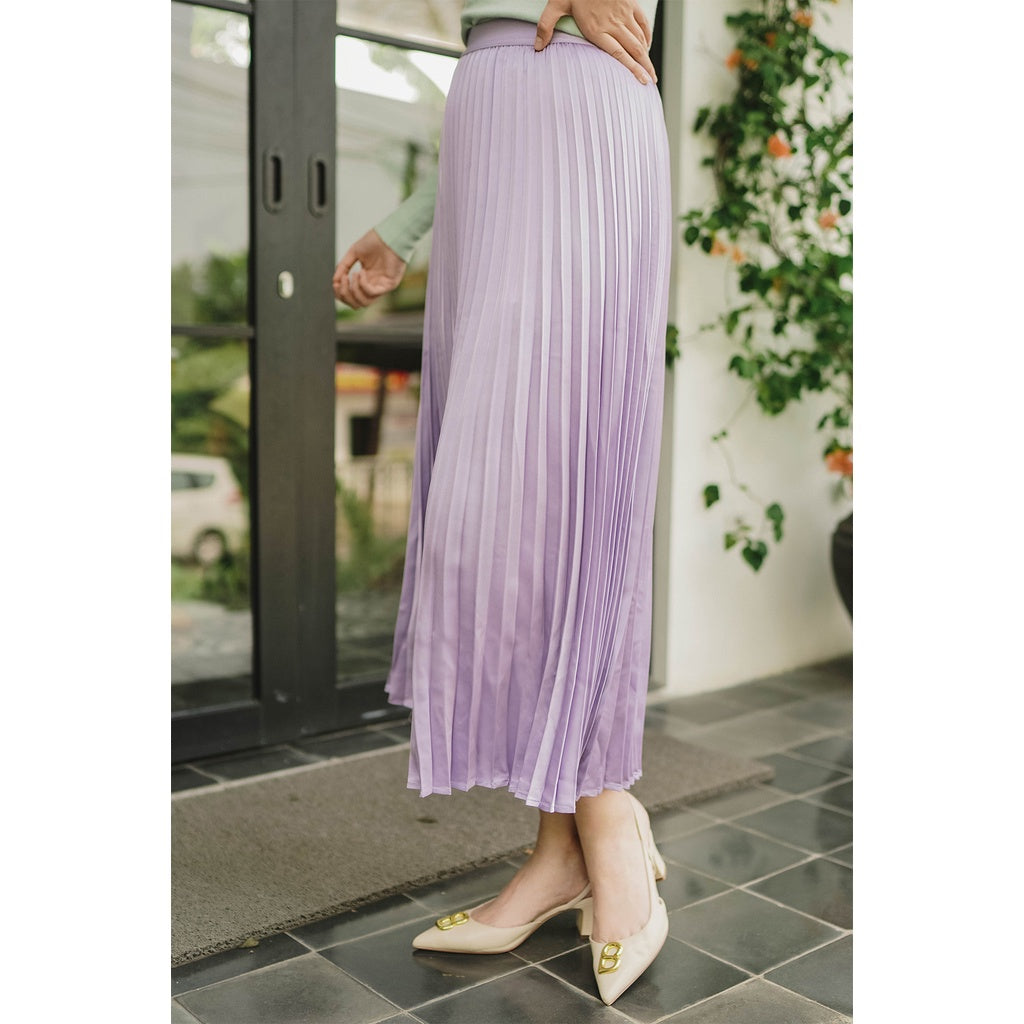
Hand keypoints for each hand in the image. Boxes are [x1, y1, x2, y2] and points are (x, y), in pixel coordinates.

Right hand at [332, 229, 405, 308]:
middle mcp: (374, 286)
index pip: (352, 297)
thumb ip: (343, 267)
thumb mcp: (353, 253)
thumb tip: (334, 281)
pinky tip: (362, 272)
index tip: (335, 282)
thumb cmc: (374, 241)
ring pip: (364, 303)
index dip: (341, 294)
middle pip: (356, 304)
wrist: (389, 234)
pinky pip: (372, 293)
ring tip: (354, 273)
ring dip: (354, 289)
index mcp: (366, 280)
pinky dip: (363, 284)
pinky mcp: (389, 285)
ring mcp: (382, 287)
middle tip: (342, 279)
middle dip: (345, 294)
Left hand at [534, 0, 655, 84]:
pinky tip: (647, 48)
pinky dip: (647, 37)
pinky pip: (643, 23)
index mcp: (597, 29)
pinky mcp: (630, 3)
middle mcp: (613, 23)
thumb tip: (537, 48)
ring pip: (640, 39)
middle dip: (645, 68)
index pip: (619, 54)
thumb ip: (545, 26)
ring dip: (648, 57)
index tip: (641, 81)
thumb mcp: (555, 5)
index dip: (632, 69)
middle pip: (634, 50)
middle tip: (651, 82)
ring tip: (651, 72)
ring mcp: (624, 13)